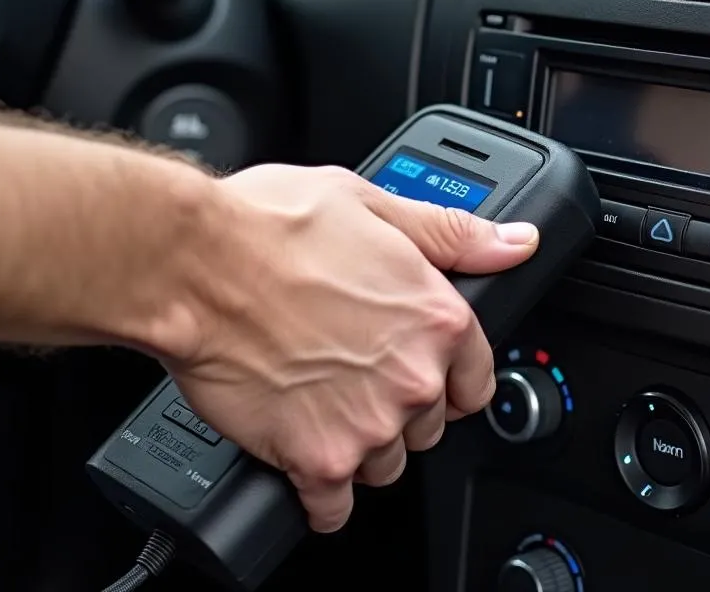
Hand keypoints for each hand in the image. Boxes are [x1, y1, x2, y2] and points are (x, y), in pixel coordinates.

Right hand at [167, 164, 539, 533]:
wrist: (193, 263)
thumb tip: (515, 242)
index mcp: (436, 315)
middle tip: (351, 370)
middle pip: (427, 424)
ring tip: (318, 400)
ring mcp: (368, 423)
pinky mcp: (316, 458)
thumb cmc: (269, 226)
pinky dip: (319, 490)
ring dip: (358, 442)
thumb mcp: (371, 203)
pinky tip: (300, 454)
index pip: (476, 379)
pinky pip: (333, 506)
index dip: (446, 375)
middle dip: (396, 404)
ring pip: (385, 464)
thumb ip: (451, 234)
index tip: (420, 370)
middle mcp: (412, 375)